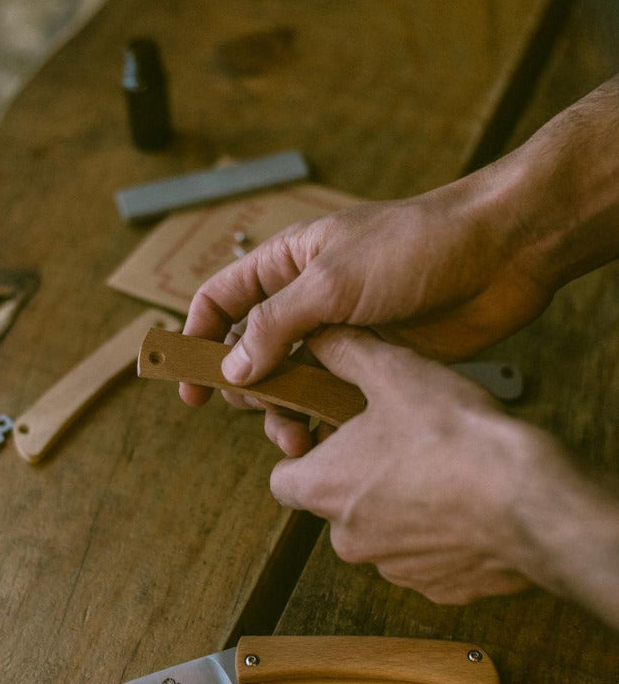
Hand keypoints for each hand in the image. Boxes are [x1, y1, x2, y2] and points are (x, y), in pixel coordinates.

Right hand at [180, 173, 555, 407]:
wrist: (500, 255)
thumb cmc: (416, 247)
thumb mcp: (332, 280)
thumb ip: (275, 324)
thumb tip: (231, 367)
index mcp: (286, 264)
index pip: (220, 299)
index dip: (195, 336)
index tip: (184, 380)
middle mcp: (305, 301)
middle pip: (248, 350)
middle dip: (244, 386)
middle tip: (258, 409)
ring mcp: (338, 334)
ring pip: (289, 381)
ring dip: (282, 411)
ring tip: (296, 437)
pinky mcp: (370, 362)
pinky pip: (331, 397)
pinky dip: (321, 419)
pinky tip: (326, 436)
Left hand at [268, 327, 541, 603]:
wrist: (530, 501)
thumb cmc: (454, 436)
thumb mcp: (393, 373)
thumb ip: (345, 352)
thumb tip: (320, 335)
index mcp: (324, 488)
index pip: (283, 480)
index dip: (302, 454)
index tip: (328, 436)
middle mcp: (348, 537)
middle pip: (335, 502)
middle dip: (358, 475)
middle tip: (395, 441)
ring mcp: (393, 569)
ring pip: (381, 530)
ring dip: (399, 504)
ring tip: (437, 468)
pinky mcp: (437, 588)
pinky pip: (425, 557)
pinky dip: (437, 534)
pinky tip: (465, 502)